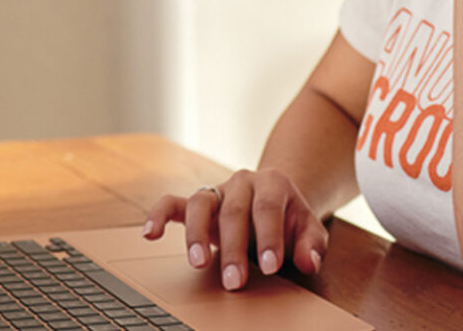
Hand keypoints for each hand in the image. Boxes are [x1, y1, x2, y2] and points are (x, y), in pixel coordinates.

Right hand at [142, 169, 328, 289]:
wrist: (275, 199)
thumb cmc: (290, 218)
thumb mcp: (310, 229)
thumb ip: (312, 244)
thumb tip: (309, 262)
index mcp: (272, 183)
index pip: (267, 208)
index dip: (268, 237)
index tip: (270, 266)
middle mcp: (241, 182)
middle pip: (233, 211)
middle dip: (233, 249)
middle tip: (234, 281)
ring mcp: (216, 190)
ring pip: (199, 203)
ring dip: (196, 235)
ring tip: (198, 263)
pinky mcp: (196, 202)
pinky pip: (171, 203)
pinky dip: (158, 215)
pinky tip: (150, 235)